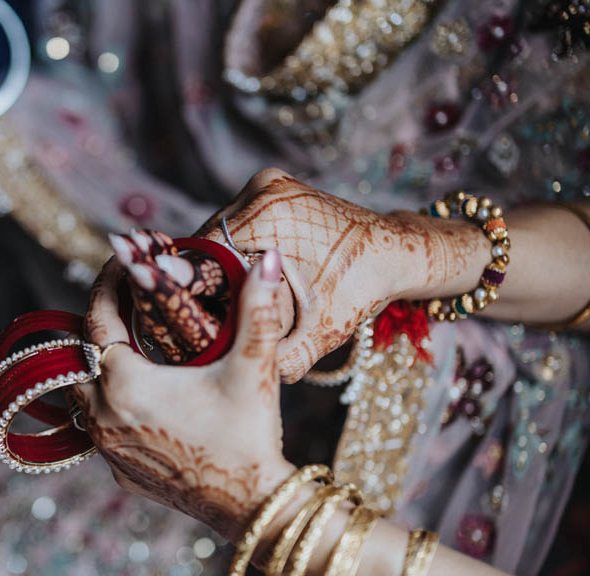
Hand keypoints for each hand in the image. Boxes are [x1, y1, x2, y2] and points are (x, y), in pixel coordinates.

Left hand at [71, 249, 296, 541]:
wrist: (252, 507)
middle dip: (98, 324)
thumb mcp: (253, 367)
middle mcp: (103, 418)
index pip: (97, 320)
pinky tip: (137, 397)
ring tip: (127, 344)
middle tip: (126, 301)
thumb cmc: (250, 436)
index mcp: (126, 386)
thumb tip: (270, 258)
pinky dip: (108, 405)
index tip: (123, 262)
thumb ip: (257, 308)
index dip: (107, 285)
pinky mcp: (118, 473)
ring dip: (96, 367)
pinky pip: (97, 429)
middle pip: (78, 356)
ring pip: (79, 394)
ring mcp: (107, 450)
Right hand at [197, 168, 481, 381]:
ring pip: (218, 233)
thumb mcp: (318, 332)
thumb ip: (277, 356)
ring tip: (224, 299)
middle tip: (208, 314)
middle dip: (206, 278)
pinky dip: (233, 250)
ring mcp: (267, 183)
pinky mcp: (272, 185)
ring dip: (217, 264)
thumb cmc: (361, 289)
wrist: (396, 253)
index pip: (204, 255)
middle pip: (208, 242)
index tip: (193, 318)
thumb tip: (235, 378)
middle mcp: (263, 190)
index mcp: (269, 217)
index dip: (194, 289)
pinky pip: (234, 223)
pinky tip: (240, 277)